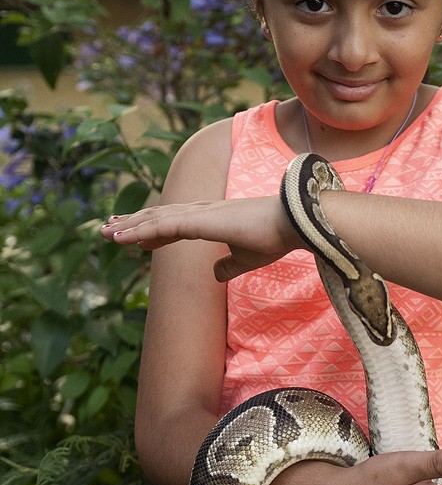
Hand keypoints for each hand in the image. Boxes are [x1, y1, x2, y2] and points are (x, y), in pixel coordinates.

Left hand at [100, 195, 304, 278]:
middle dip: (133, 222)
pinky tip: (123, 236)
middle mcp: (202, 211)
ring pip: (156, 219)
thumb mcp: (246, 258)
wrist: (293, 224)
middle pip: (159, 216)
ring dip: (130, 226)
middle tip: (108, 228)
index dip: (151, 229)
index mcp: (212, 219)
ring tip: (106, 232)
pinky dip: (140, 230)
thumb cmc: (274, 238)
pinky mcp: (201, 220)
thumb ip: (228, 266)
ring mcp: (200, 213)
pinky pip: (163, 225)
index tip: (132, 237)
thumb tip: (214, 274)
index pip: (174, 223)